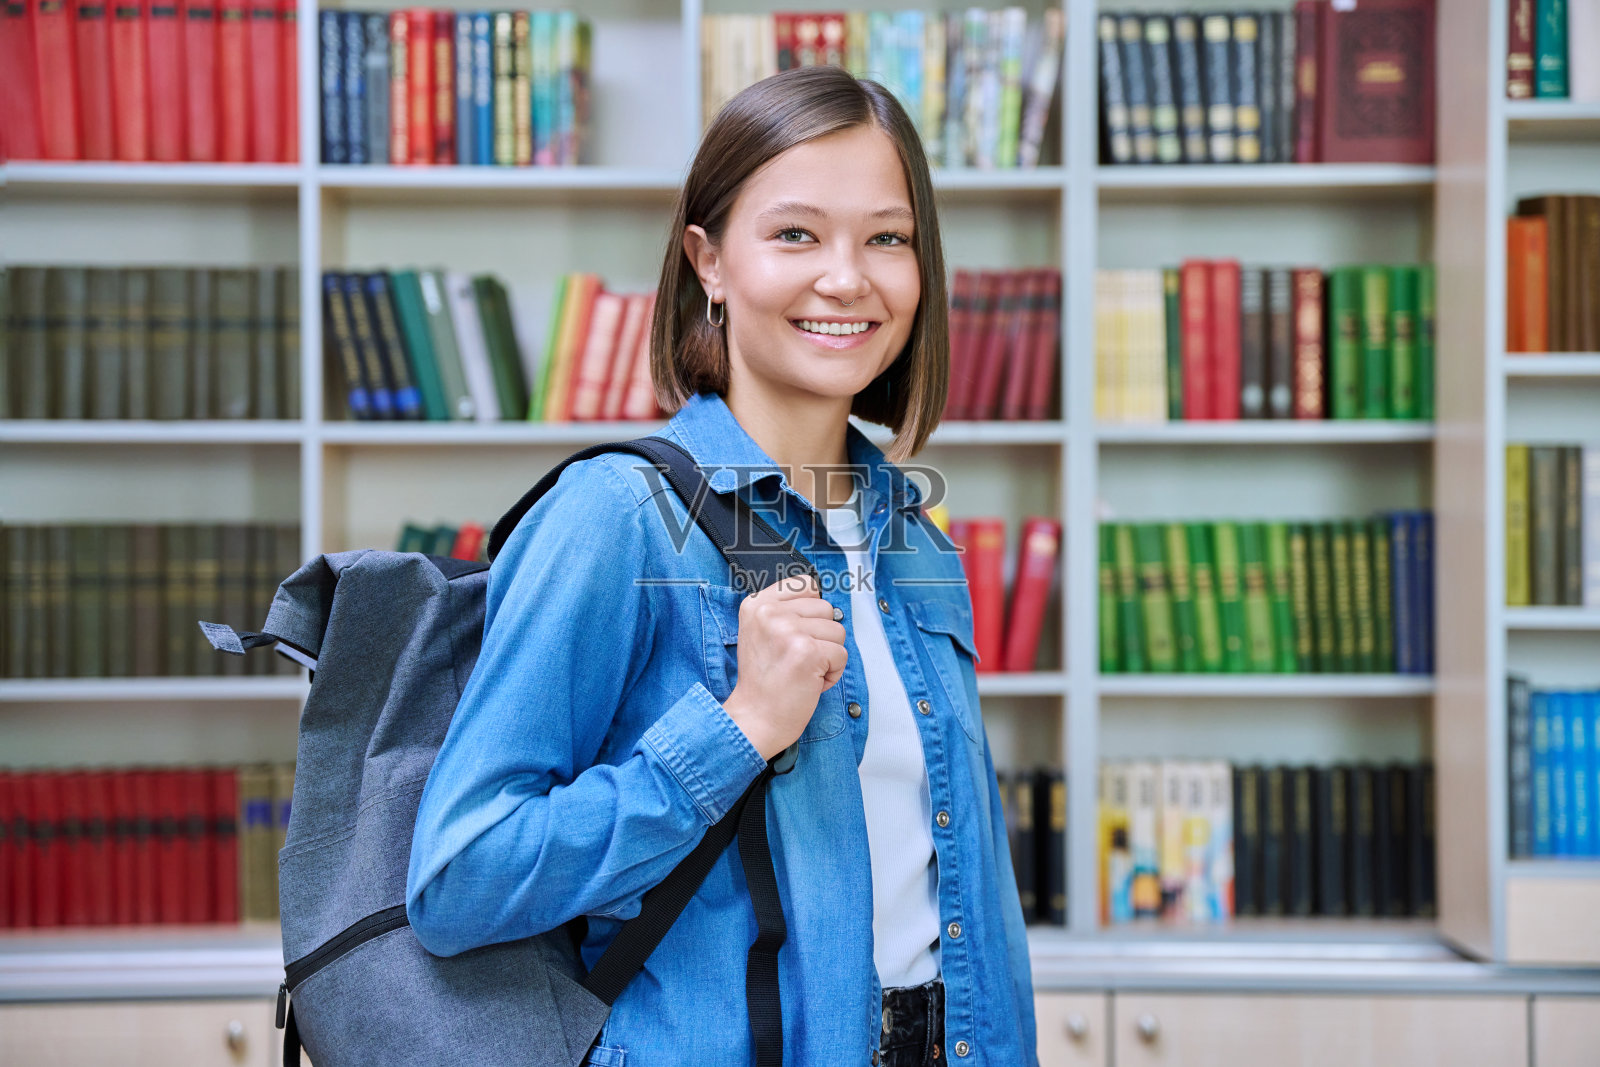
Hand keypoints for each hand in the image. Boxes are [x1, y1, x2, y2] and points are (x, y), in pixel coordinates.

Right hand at [721, 573, 847, 761]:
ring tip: (802, 671)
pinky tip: (809, 682)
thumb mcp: (760, 633)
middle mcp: (769, 613)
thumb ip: (785, 610)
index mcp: (756, 604)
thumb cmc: (762, 682)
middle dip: (820, 638)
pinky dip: (832, 674)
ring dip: (827, 656)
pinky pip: (841, 654)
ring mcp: (788, 630)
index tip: (797, 636)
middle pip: (826, 609)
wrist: (755, 718)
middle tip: (796, 659)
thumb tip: (821, 599)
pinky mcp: (807, 652)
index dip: (812, 612)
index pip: (806, 585)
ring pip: (837, 631)